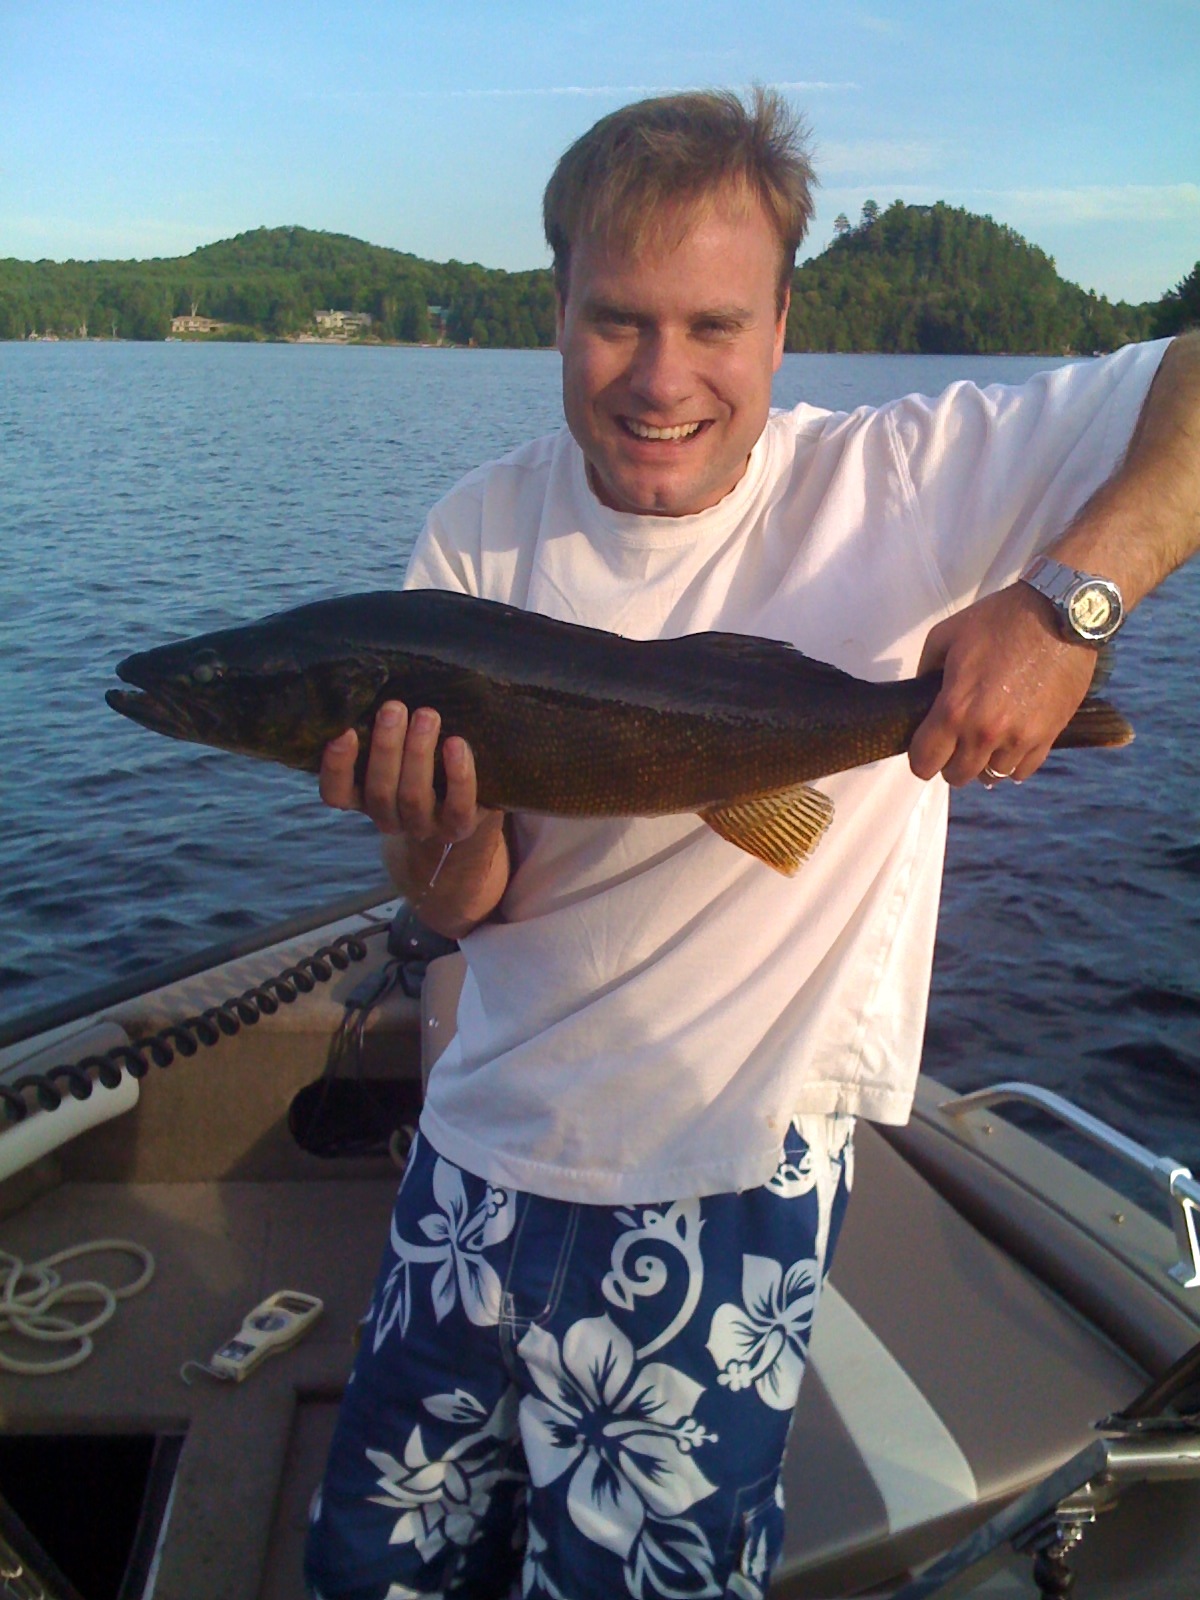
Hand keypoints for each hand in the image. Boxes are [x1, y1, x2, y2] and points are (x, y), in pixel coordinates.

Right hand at [319, 701, 495, 842]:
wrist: (467, 803)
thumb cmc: (422, 760)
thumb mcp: (397, 746)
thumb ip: (382, 727)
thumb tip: (377, 681)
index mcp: (363, 797)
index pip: (336, 792)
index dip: (337, 766)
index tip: (344, 730)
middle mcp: (389, 816)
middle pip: (379, 790)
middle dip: (386, 747)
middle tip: (393, 708)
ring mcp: (423, 826)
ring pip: (413, 797)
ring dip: (418, 754)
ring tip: (427, 715)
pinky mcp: (458, 827)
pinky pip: (457, 806)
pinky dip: (458, 774)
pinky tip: (457, 744)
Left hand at [908, 584, 1098, 787]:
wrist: (1061, 614)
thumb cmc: (1000, 620)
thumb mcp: (946, 635)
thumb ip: (926, 670)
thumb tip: (921, 695)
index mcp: (955, 709)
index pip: (925, 762)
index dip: (920, 758)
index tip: (926, 748)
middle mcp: (985, 732)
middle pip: (957, 776)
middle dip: (950, 763)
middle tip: (955, 743)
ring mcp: (1020, 738)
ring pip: (991, 776)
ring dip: (983, 762)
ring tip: (985, 741)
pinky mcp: (1049, 736)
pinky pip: (1023, 771)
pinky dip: (1013, 763)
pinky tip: (1010, 744)